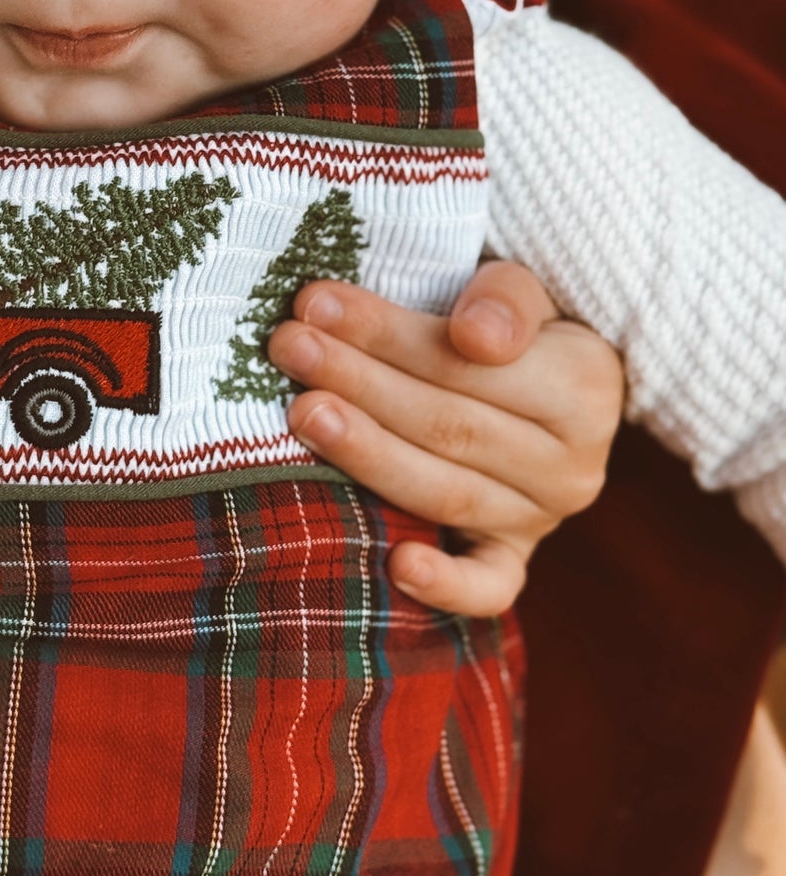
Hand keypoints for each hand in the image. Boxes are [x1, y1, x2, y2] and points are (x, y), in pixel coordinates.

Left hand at [267, 260, 623, 617]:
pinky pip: (488, 586)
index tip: (317, 305)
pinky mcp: (512, 559)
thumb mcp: (518, 289)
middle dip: (359, 382)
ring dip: (366, 453)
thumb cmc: (508, 323)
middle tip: (289, 347)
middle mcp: (572, 465)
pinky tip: (397, 567)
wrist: (545, 380)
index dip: (388, 334)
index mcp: (585, 387)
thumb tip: (476, 337)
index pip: (468, 364)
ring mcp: (540, 520)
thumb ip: (506, 298)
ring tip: (302, 412)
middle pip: (447, 425)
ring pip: (444, 492)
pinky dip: (446, 585)